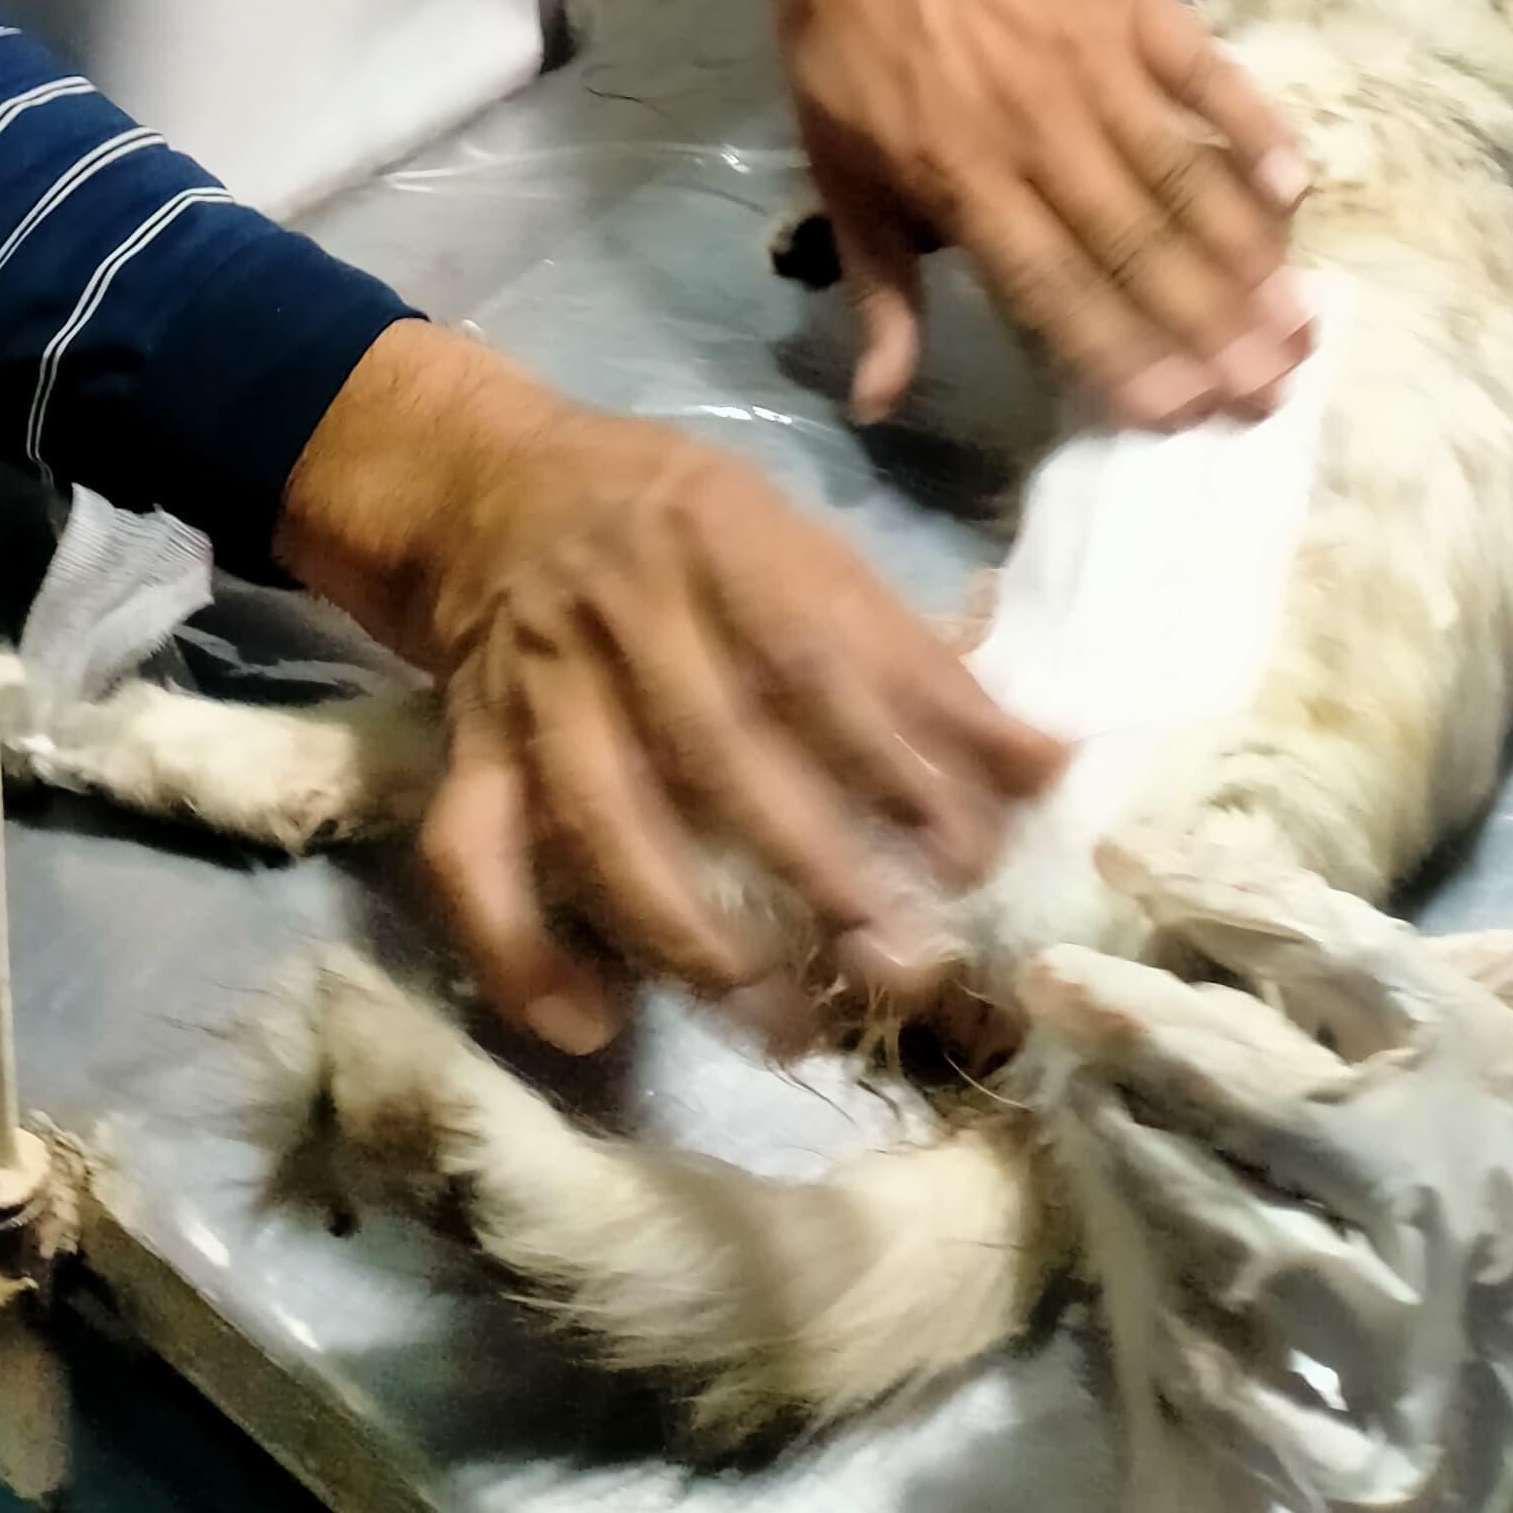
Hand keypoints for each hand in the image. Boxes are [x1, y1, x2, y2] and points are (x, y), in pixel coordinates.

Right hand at [276, 326, 1059, 1050]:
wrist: (488, 485)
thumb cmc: (681, 523)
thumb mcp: (796, 541)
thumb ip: (907, 653)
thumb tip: (1046, 764)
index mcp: (715, 533)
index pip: (811, 654)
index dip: (893, 758)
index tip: (973, 857)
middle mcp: (618, 606)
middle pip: (715, 748)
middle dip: (815, 867)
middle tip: (901, 969)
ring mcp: (533, 686)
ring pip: (599, 819)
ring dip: (689, 933)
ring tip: (780, 1027)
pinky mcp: (467, 752)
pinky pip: (471, 860)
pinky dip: (522, 949)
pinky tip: (594, 1023)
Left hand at [715, 0, 1309, 429]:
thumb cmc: (845, 38)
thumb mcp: (836, 165)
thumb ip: (878, 289)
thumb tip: (876, 404)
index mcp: (957, 175)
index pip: (1052, 286)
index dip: (1119, 353)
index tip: (1180, 415)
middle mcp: (1033, 125)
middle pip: (1134, 241)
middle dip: (1206, 326)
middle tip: (1271, 389)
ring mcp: (1090, 56)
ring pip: (1182, 171)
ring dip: (1245, 252)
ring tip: (1300, 321)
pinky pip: (1206, 71)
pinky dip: (1254, 126)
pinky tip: (1296, 187)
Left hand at [1026, 854, 1512, 1512]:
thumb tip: (1464, 941)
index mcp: (1509, 1085)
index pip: (1329, 952)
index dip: (1223, 889)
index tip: (1139, 857)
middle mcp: (1435, 1194)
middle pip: (1236, 1075)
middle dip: (1127, 1011)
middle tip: (1045, 971)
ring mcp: (1408, 1339)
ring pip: (1220, 1225)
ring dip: (1134, 1157)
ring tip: (1076, 1105)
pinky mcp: (1402, 1478)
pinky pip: (1253, 1395)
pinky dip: (1188, 1339)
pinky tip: (1146, 1296)